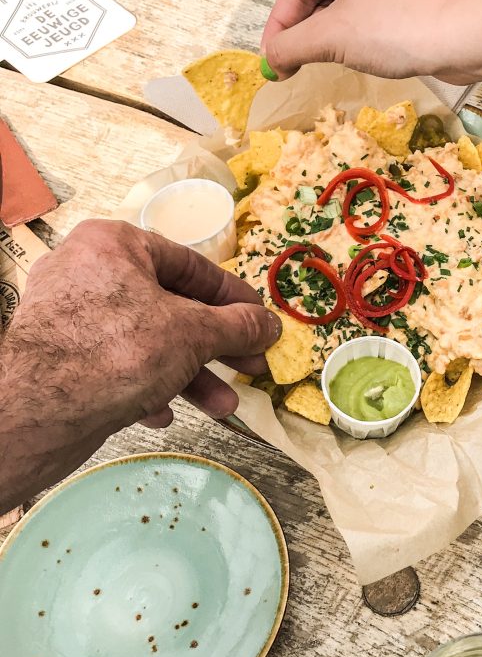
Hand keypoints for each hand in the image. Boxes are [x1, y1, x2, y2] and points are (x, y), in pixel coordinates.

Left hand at [0, 220, 281, 509]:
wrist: (38, 410)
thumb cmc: (117, 352)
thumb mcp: (194, 334)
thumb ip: (237, 326)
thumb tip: (269, 324)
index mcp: (115, 244)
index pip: (190, 265)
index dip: (233, 298)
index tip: (260, 322)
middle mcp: (87, 271)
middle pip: (170, 307)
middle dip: (214, 347)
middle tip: (249, 367)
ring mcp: (68, 314)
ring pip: (146, 341)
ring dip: (189, 375)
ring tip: (222, 406)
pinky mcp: (58, 355)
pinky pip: (115, 364)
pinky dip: (146, 385)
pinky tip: (164, 412)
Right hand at [261, 0, 481, 83]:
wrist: (463, 37)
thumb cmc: (394, 28)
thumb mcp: (332, 38)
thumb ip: (292, 45)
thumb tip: (270, 58)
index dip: (279, 27)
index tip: (271, 62)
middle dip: (304, 31)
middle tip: (292, 67)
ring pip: (345, 4)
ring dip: (329, 35)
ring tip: (321, 63)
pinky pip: (370, 11)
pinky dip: (356, 33)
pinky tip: (356, 56)